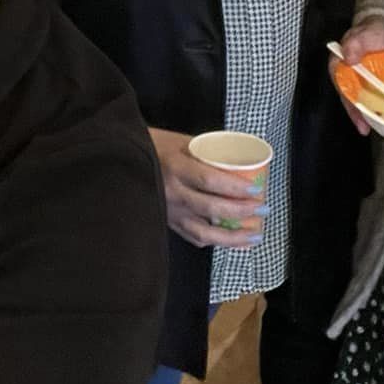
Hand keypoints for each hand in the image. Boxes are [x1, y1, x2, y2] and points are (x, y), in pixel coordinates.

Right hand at [147, 128, 268, 249]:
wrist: (121, 160)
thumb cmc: (153, 145)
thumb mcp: (179, 140)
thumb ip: (206, 151)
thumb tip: (239, 161)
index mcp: (174, 167)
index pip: (208, 180)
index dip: (234, 188)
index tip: (256, 189)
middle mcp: (171, 192)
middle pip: (210, 208)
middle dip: (241, 212)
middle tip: (263, 209)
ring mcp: (168, 211)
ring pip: (203, 232)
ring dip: (233, 237)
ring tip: (254, 236)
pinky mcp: (166, 222)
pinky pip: (193, 237)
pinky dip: (215, 243)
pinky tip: (233, 242)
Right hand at [335, 19, 383, 136]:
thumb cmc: (375, 31)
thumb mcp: (369, 32)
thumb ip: (358, 42)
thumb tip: (349, 58)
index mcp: (338, 62)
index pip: (340, 83)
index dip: (347, 99)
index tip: (356, 111)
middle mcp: (344, 74)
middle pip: (347, 96)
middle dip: (355, 113)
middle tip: (364, 127)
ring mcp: (355, 82)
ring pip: (356, 101)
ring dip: (363, 115)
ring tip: (371, 129)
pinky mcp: (367, 86)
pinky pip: (367, 100)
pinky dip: (373, 111)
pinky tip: (381, 121)